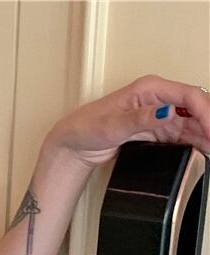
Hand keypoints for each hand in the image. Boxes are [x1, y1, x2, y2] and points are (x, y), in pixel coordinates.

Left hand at [46, 74, 209, 170]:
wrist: (73, 145)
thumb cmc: (86, 128)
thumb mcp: (113, 125)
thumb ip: (141, 119)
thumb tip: (167, 112)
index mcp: (150, 88)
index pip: (188, 96)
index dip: (206, 112)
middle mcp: (157, 98)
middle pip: (195, 109)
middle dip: (209, 125)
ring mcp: (157, 114)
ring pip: (191, 123)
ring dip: (203, 136)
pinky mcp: (155, 130)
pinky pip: (180, 134)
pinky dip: (192, 142)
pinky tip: (201, 151)